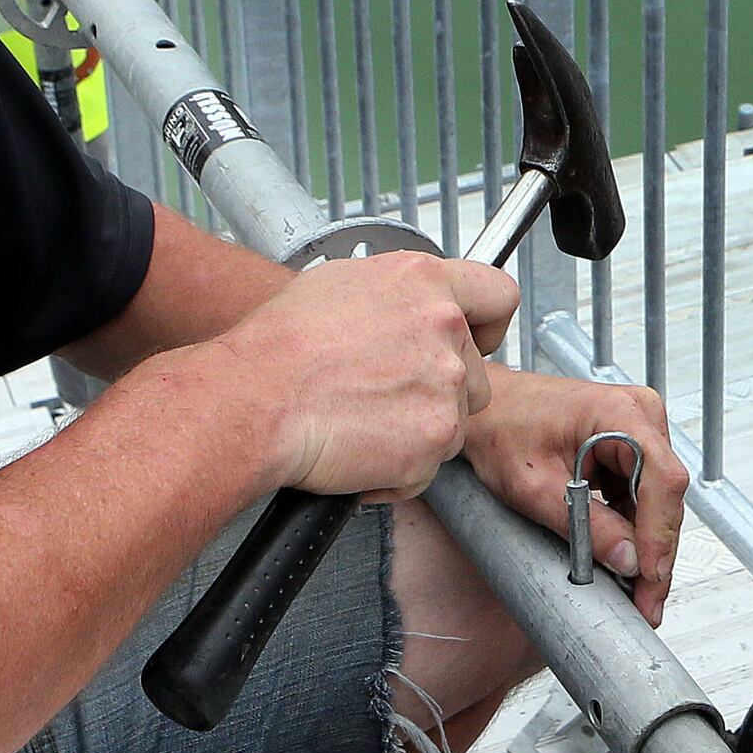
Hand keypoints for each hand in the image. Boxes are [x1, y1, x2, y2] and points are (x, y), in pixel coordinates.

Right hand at [212, 252, 513, 501]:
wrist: (254, 400)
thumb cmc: (278, 346)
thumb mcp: (340, 285)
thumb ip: (396, 296)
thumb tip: (409, 309)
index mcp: (425, 282)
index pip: (498, 296)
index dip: (487, 327)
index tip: (475, 342)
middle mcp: (445, 327)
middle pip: (476, 372)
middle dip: (440, 391)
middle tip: (386, 398)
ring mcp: (445, 383)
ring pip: (454, 421)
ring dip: (418, 431)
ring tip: (362, 423)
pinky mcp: (435, 436)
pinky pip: (429, 464)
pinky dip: (397, 471)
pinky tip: (356, 451)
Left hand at [464, 370, 688, 622]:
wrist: (486, 410)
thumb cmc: (500, 430)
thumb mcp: (535, 487)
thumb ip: (585, 524)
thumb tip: (628, 561)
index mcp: (621, 413)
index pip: (662, 479)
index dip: (660, 533)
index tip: (650, 576)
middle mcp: (640, 415)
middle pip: (665, 494)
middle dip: (656, 551)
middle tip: (647, 603)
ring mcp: (639, 430)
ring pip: (657, 500)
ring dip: (646, 545)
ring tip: (638, 593)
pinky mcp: (631, 447)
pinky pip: (643, 494)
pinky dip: (634, 529)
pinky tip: (626, 562)